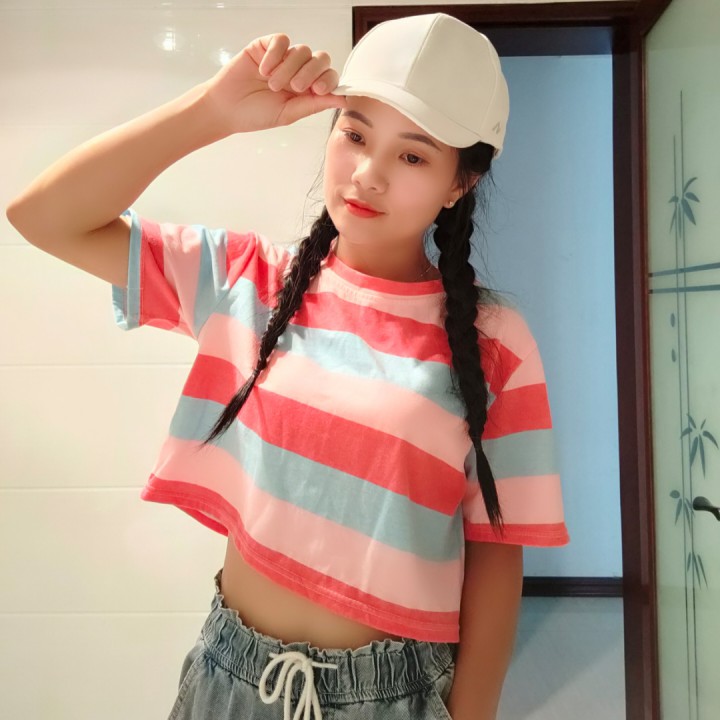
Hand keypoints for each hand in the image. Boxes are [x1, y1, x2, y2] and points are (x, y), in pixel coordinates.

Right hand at [202, 33, 347, 135]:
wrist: (226, 108)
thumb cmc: (256, 114)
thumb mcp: (289, 114)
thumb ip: (314, 104)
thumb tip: (342, 99)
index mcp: (307, 89)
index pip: (329, 76)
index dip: (328, 80)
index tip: (318, 90)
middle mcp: (298, 71)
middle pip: (320, 58)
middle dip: (311, 73)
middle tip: (294, 88)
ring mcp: (283, 57)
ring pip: (302, 50)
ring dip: (288, 69)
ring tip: (272, 84)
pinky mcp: (267, 46)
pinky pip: (281, 40)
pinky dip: (275, 55)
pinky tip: (264, 69)